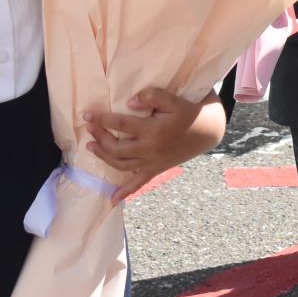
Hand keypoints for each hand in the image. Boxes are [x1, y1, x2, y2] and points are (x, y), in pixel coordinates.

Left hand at [85, 87, 225, 201]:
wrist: (210, 131)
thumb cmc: (192, 111)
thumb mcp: (175, 99)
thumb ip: (152, 97)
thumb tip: (129, 103)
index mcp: (153, 130)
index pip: (120, 124)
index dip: (102, 119)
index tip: (87, 114)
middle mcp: (150, 148)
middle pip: (116, 147)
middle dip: (100, 137)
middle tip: (90, 128)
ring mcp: (152, 161)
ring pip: (121, 164)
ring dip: (104, 156)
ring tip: (91, 147)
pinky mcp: (157, 168)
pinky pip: (139, 183)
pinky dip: (126, 192)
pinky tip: (113, 200)